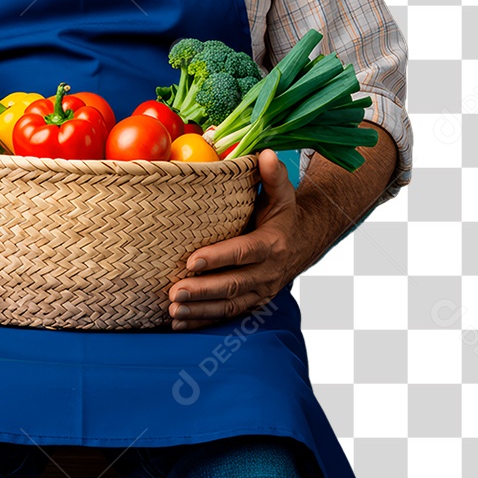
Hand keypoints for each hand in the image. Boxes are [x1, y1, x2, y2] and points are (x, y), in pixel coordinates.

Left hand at [168, 149, 301, 330]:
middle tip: (175, 292)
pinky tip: (180, 323)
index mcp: (272, 244)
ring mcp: (259, 291)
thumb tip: (266, 154)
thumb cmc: (283, 214)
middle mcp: (267, 272)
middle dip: (203, 291)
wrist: (303, 243)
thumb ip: (273, 176)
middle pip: (232, 285)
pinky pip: (226, 315)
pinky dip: (203, 321)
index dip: (218, 258)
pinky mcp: (251, 302)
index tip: (191, 260)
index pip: (243, 253)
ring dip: (200, 310)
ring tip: (174, 310)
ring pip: (228, 305)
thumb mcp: (282, 194)